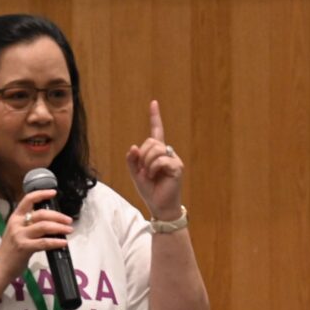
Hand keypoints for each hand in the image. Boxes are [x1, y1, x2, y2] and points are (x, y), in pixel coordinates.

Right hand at [0, 189, 73, 279]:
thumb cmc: (9, 252)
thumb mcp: (16, 233)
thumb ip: (29, 226)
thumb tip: (50, 224)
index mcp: (15, 218)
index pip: (28, 199)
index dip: (41, 194)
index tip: (53, 193)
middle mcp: (17, 224)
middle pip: (41, 214)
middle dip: (58, 216)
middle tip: (68, 220)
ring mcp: (20, 235)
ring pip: (44, 226)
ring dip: (60, 227)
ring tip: (69, 230)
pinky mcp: (24, 247)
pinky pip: (44, 242)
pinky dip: (56, 242)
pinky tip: (63, 243)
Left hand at [125, 100, 183, 219]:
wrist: (159, 206)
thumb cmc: (150, 190)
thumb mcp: (135, 174)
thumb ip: (132, 160)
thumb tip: (133, 146)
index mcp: (157, 153)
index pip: (156, 131)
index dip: (155, 117)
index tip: (153, 103)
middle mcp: (167, 153)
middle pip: (151, 142)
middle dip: (142, 156)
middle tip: (144, 171)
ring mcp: (173, 159)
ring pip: (155, 149)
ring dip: (147, 163)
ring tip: (150, 175)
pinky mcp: (177, 167)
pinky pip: (160, 160)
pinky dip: (152, 169)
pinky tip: (154, 177)